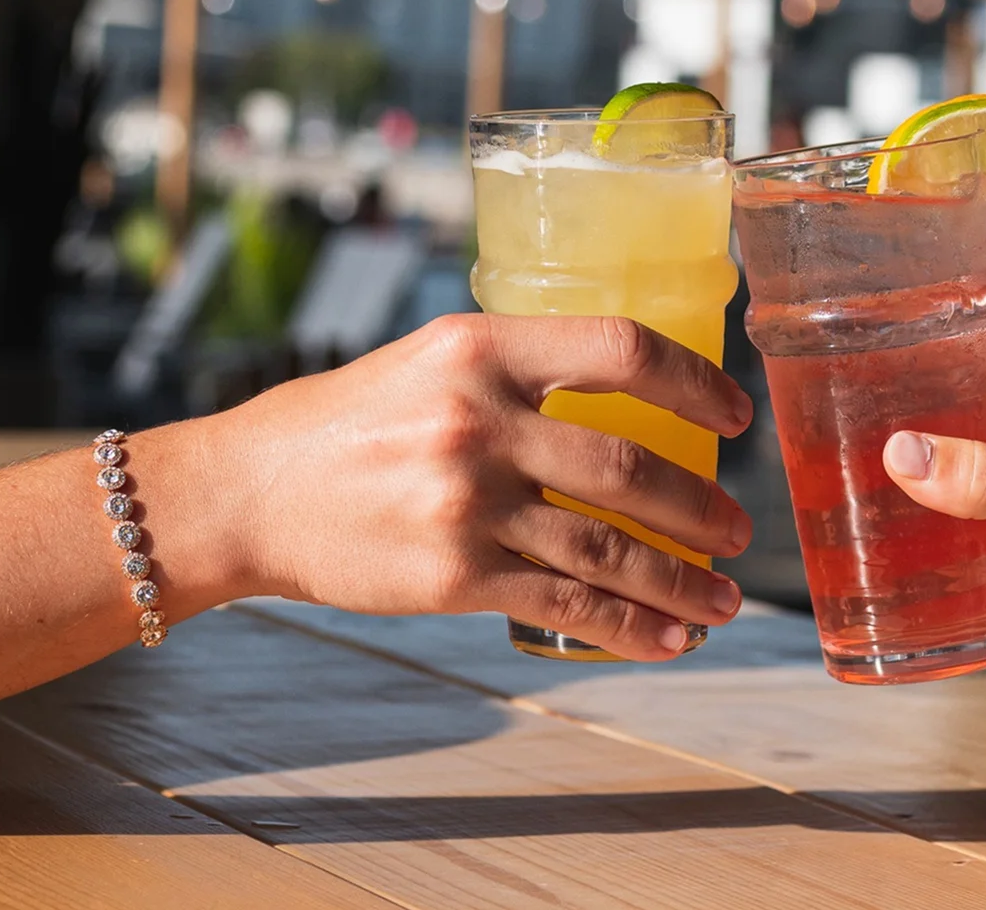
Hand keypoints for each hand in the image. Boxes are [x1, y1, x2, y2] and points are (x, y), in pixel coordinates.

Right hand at [219, 314, 753, 660]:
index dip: (695, 382)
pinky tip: (666, 638)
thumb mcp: (428, 359)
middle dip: (701, 506)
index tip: (734, 413)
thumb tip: (623, 395)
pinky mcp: (452, 576)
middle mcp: (479, 420)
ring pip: (609, 549)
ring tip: (724, 599)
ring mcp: (467, 503)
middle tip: (737, 528)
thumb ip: (518, 370)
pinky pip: (565, 606)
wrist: (248, 493)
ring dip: (681, 580)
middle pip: (629, 466)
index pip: (621, 349)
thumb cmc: (345, 423)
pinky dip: (628, 628)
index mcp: (482, 347)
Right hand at [881, 308, 985, 691]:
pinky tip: (920, 545)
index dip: (941, 335)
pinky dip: (964, 527)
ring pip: (984, 457)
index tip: (877, 348)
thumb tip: (903, 453)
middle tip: (857, 428)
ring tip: (873, 483)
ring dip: (942, 474)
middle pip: (979, 397)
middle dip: (927, 414)